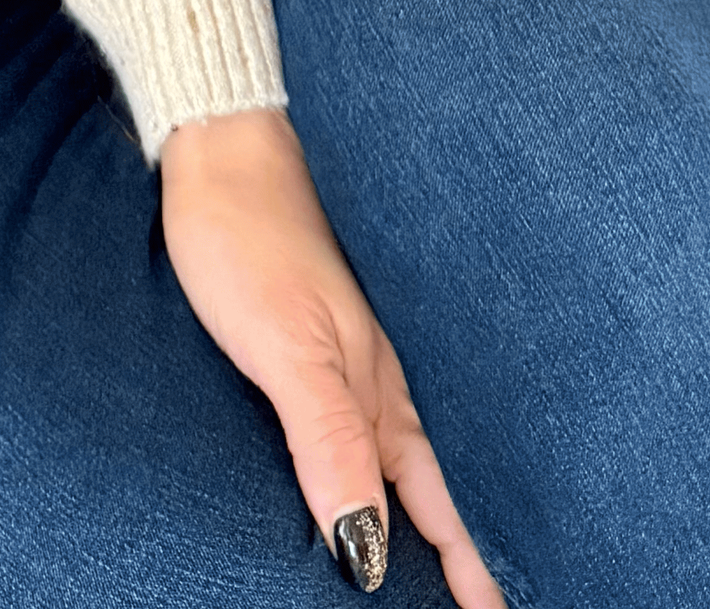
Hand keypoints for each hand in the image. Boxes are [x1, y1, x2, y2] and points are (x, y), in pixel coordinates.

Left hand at [159, 107, 505, 606]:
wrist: (221, 146)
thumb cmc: (248, 239)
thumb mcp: (288, 350)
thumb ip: (329, 443)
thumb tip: (364, 549)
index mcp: (381, 392)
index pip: (435, 506)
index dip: (466, 567)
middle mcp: (377, 379)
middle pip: (431, 487)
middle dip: (461, 552)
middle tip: (488, 604)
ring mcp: (352, 352)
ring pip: (405, 454)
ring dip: (428, 510)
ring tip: (446, 562)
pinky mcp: (318, 332)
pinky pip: (367, 418)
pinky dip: (386, 461)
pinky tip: (375, 467)